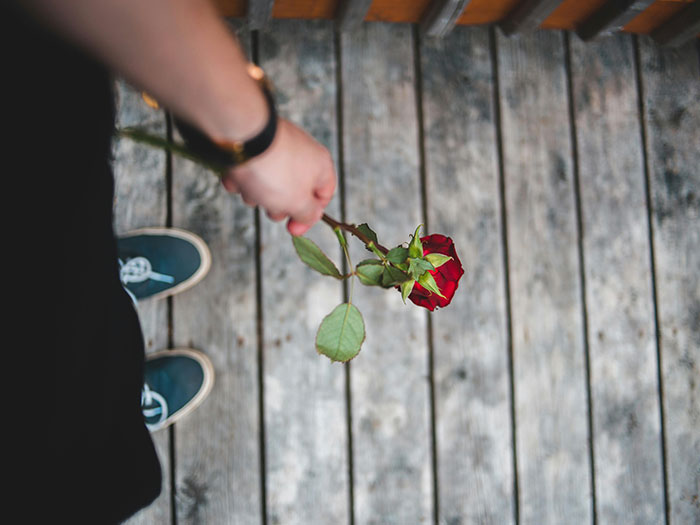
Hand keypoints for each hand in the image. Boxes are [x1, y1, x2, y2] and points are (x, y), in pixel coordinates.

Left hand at [220, 118, 335, 235]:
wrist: (242, 138)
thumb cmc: (274, 171)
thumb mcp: (298, 203)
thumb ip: (309, 215)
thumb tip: (310, 216)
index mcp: (321, 167)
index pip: (323, 197)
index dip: (309, 217)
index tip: (292, 229)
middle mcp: (302, 155)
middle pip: (293, 193)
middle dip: (277, 205)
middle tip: (269, 204)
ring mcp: (277, 149)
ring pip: (268, 184)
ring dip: (256, 193)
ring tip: (250, 187)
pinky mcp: (255, 145)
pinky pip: (250, 170)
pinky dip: (242, 177)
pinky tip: (237, 176)